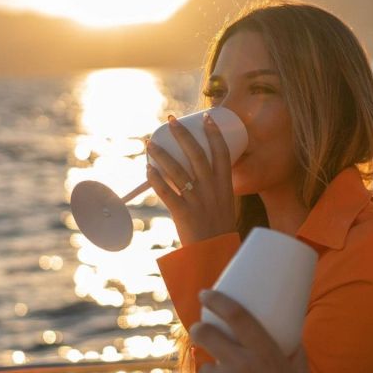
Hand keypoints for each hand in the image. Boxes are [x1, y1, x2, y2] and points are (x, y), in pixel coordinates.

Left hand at [146, 114, 235, 244]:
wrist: (215, 256)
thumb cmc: (219, 230)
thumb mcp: (224, 204)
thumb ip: (214, 188)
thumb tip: (197, 173)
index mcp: (225, 186)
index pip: (222, 152)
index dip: (214, 133)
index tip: (206, 117)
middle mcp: (212, 190)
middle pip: (197, 155)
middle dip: (183, 135)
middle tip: (171, 121)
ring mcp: (198, 201)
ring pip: (177, 171)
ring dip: (162, 155)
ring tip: (150, 144)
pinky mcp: (183, 214)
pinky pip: (166, 193)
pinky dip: (156, 180)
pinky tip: (147, 170)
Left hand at [190, 290, 315, 372]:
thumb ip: (295, 357)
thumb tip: (293, 338)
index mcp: (266, 354)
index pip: (237, 316)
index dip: (218, 300)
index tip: (205, 293)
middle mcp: (242, 366)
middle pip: (206, 334)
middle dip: (199, 330)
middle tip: (199, 330)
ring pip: (205, 370)